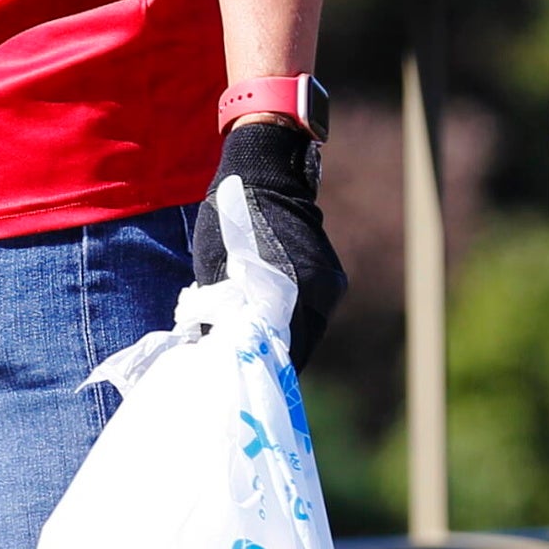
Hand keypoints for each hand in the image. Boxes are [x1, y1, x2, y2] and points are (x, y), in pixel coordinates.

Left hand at [193, 120, 345, 359]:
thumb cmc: (229, 219)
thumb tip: (217, 344)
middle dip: (276, 354)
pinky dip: (296, 318)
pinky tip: (274, 317)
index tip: (247, 374)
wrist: (266, 174)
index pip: (285, 349)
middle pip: (300, 343)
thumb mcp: (214, 265)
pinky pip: (315, 311)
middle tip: (250, 363)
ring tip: (259, 343)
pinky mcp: (333, 277)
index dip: (265, 364)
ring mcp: (329, 284)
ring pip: (310, 329)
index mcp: (289, 288)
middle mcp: (318, 290)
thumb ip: (223, 306)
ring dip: (287, 337)